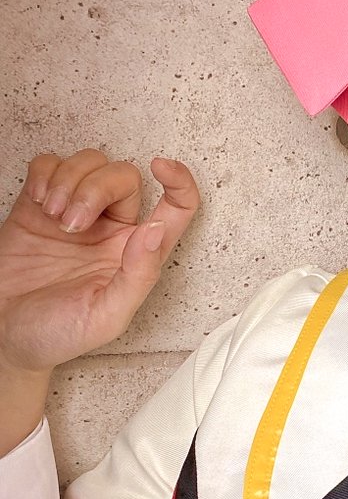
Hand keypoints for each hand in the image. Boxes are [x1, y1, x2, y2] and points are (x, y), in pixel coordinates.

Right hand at [0, 149, 200, 373]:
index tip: (163, 167)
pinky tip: (38, 201)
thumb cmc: (58, 333)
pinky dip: (45, 173)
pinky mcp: (40, 205)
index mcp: (138, 254)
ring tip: (52, 215)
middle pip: (125, 176)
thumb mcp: (107, 316)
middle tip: (71, 223)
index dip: (180, 181)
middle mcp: (112, 229)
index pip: (176, 208)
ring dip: (69, 181)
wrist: (4, 334)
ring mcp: (76, 213)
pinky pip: (51, 164)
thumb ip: (138, 276)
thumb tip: (156, 232)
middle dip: (96, 189)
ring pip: (90, 164)